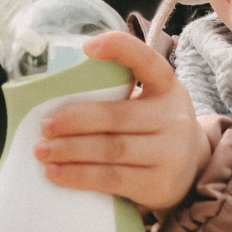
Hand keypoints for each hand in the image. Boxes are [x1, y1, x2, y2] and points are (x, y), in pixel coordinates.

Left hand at [33, 32, 210, 214]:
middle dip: (75, 120)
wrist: (190, 172)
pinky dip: (79, 176)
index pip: (148, 61)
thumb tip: (55, 98)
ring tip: (41, 150)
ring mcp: (171, 153)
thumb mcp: (149, 105)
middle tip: (45, 125)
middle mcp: (174, 118)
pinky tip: (56, 174)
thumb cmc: (153, 132)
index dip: (121, 49)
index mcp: (168, 88)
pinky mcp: (160, 184)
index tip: (88, 47)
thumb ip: (118, 97)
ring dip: (70, 150)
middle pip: (117, 116)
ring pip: (111, 149)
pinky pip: (112, 179)